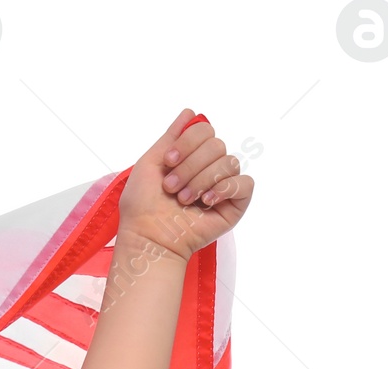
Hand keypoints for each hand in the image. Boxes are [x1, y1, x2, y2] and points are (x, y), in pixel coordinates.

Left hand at [116, 109, 253, 260]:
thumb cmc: (142, 205)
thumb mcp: (150, 162)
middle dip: (190, 166)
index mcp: (191, 158)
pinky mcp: (234, 205)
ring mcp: (223, 187)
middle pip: (217, 144)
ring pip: (229, 162)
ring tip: (184, 200)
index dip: (188, 142)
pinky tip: (206, 202)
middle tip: (171, 187)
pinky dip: (225, 189)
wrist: (149, 236)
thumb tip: (190, 112)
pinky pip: (245, 183)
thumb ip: (170, 136)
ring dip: (201, 180)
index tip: (168, 161)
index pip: (205, 130)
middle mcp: (209, 169)